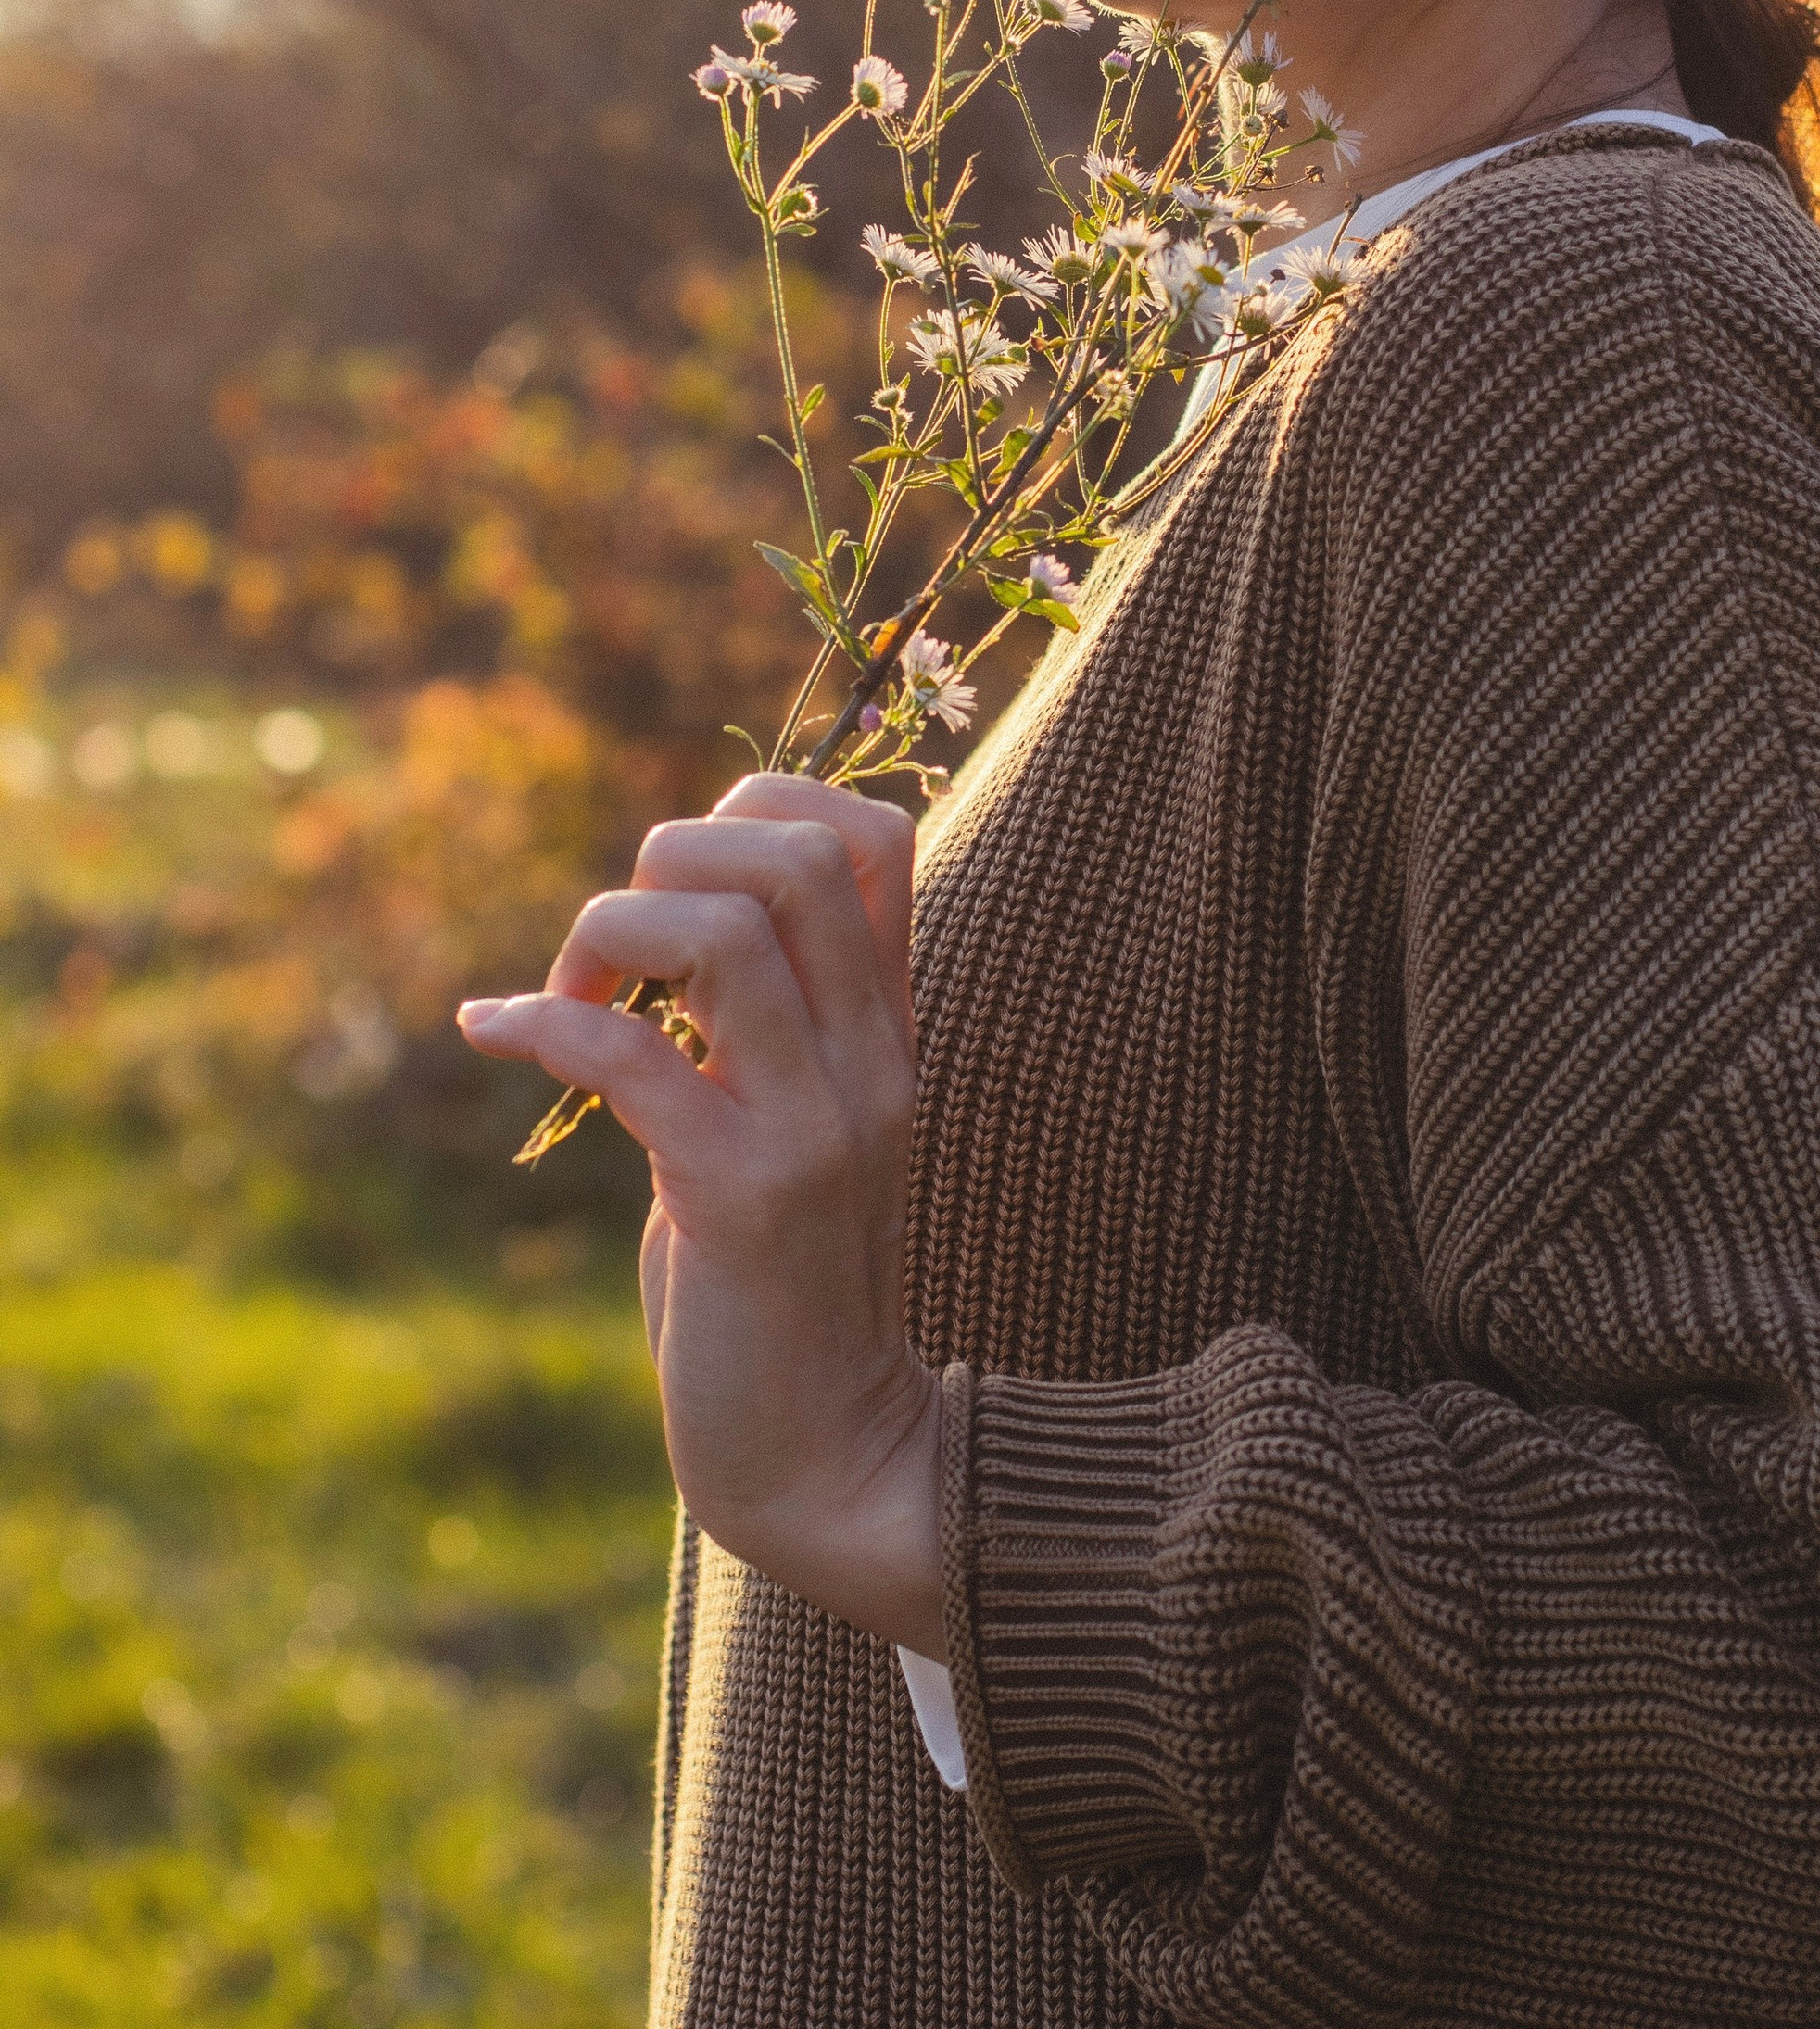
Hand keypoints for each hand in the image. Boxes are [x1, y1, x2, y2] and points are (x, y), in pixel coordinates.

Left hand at [457, 775, 943, 1657]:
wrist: (823, 1455)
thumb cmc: (781, 1287)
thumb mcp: (797, 1127)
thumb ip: (762, 1029)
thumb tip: (661, 919)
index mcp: (887, 1032)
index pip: (875, 838)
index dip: (765, 807)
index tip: (681, 876)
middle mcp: (869, 1061)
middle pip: (793, 859)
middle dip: (672, 857)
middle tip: (615, 946)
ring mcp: (816, 1127)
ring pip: (719, 935)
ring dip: (605, 936)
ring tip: (563, 998)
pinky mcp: (742, 1198)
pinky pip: (632, 1056)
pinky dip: (539, 1020)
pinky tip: (488, 1028)